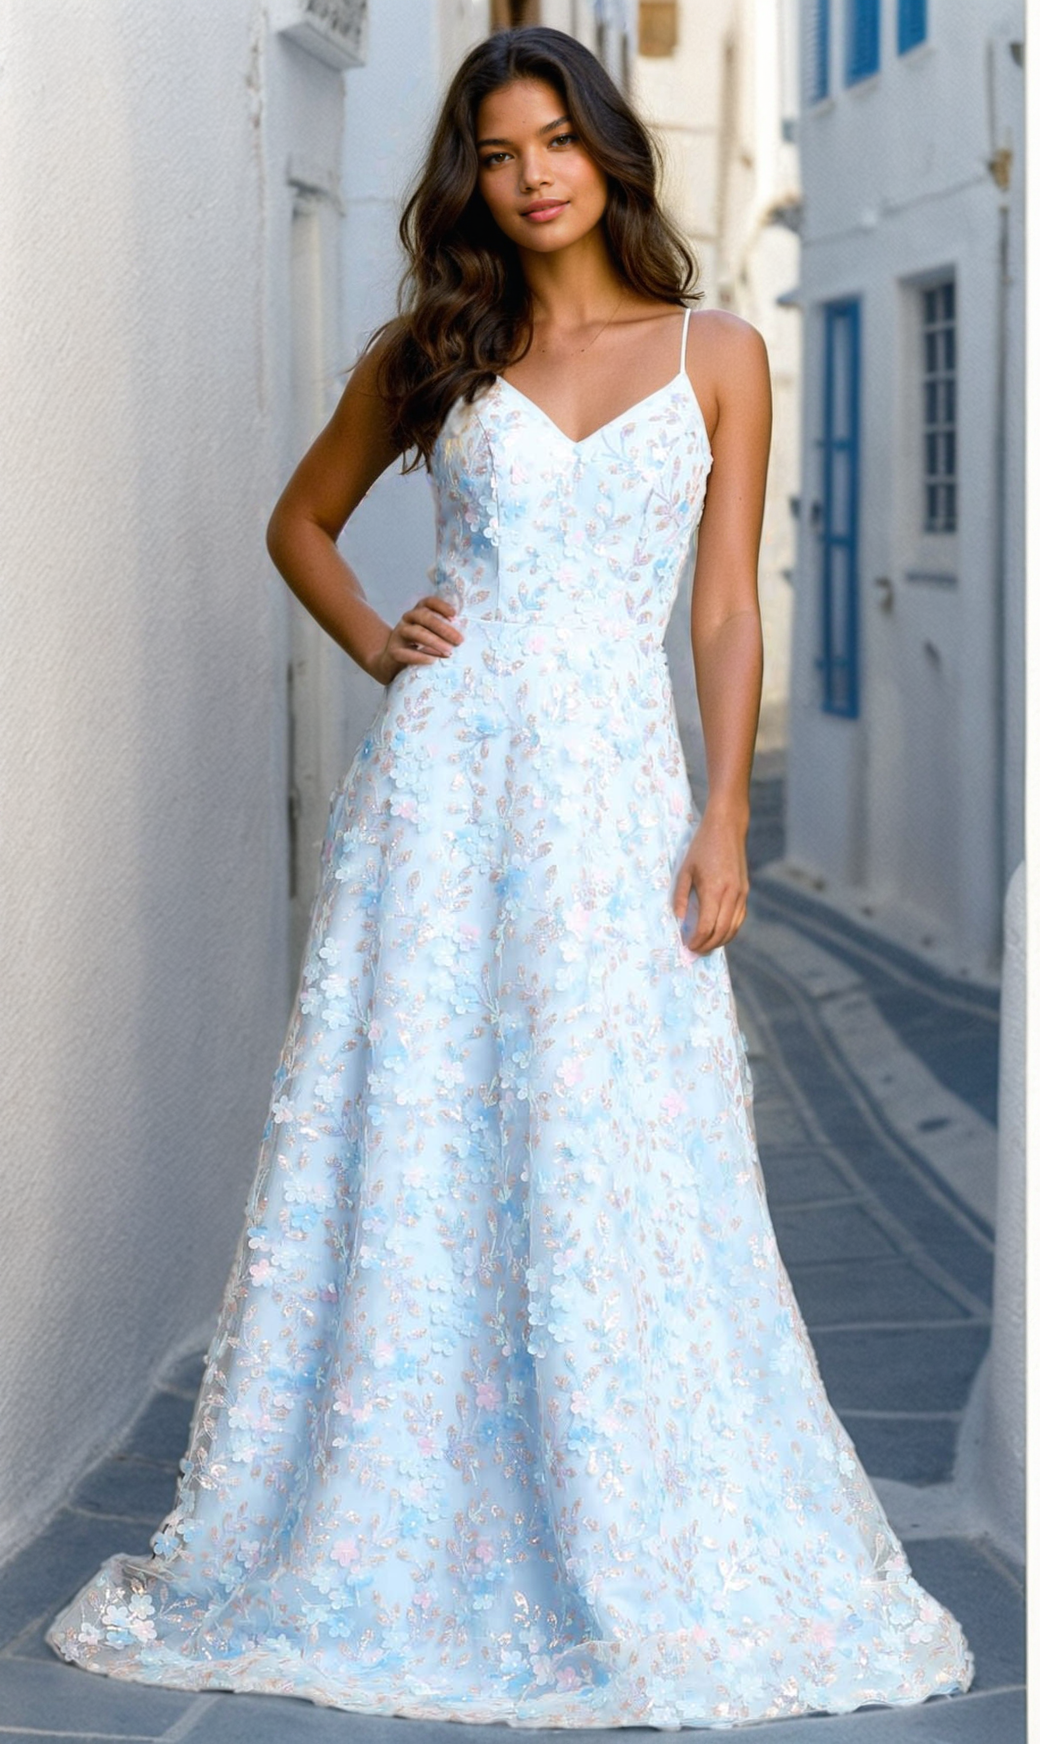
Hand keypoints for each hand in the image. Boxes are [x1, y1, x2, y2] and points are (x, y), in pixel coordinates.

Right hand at [370, 594, 463, 684]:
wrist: (390, 663)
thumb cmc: (417, 648)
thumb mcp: (430, 636)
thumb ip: (442, 632)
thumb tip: (462, 637)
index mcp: (417, 612)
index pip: (428, 602)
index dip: (441, 606)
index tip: (455, 615)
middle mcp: (407, 619)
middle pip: (424, 617)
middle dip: (443, 628)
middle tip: (459, 640)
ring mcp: (399, 634)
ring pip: (417, 632)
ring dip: (435, 642)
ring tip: (449, 652)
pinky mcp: (394, 651)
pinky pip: (406, 653)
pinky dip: (421, 657)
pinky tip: (432, 661)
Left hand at [672, 802, 749, 954]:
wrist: (727, 827)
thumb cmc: (702, 846)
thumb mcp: (685, 870)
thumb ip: (680, 896)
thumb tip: (678, 919)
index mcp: (714, 890)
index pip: (706, 927)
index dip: (696, 941)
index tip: (686, 946)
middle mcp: (731, 895)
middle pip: (721, 932)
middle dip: (707, 946)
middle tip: (694, 951)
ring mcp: (741, 894)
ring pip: (733, 928)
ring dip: (719, 941)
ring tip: (705, 946)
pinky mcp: (745, 891)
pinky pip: (739, 918)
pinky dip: (729, 930)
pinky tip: (718, 933)